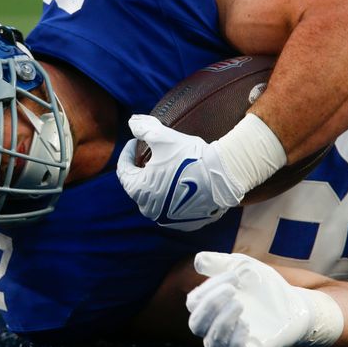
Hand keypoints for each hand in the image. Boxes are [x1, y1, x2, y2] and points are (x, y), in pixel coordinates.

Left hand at [116, 115, 243, 230]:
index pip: (124, 171)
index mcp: (139, 191)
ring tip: (166, 169)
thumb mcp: (163, 137)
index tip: (134, 142)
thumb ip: (143, 129)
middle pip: (139, 187)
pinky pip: (173, 208)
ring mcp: (168, 219)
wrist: (224, 174)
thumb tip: (132, 123)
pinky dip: (173, 197)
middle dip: (142, 170)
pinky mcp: (185, 223)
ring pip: (156, 199)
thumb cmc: (190, 156)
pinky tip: (180, 183)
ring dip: (157, 184)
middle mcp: (150, 209)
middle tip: (150, 156)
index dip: (127, 154)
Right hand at [186, 251, 313, 346]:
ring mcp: (232, 342)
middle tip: (232, 291)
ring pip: (211, 343)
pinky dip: (235, 341)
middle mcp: (216, 327)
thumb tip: (197, 260)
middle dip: (210, 305)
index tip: (234, 275)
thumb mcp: (242, 267)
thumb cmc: (264, 286)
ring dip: (221, 322)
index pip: (194, 303)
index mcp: (211, 307)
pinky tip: (246, 324)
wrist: (294, 303)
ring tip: (240, 305)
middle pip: (195, 325)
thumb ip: (219, 262)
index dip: (208, 288)